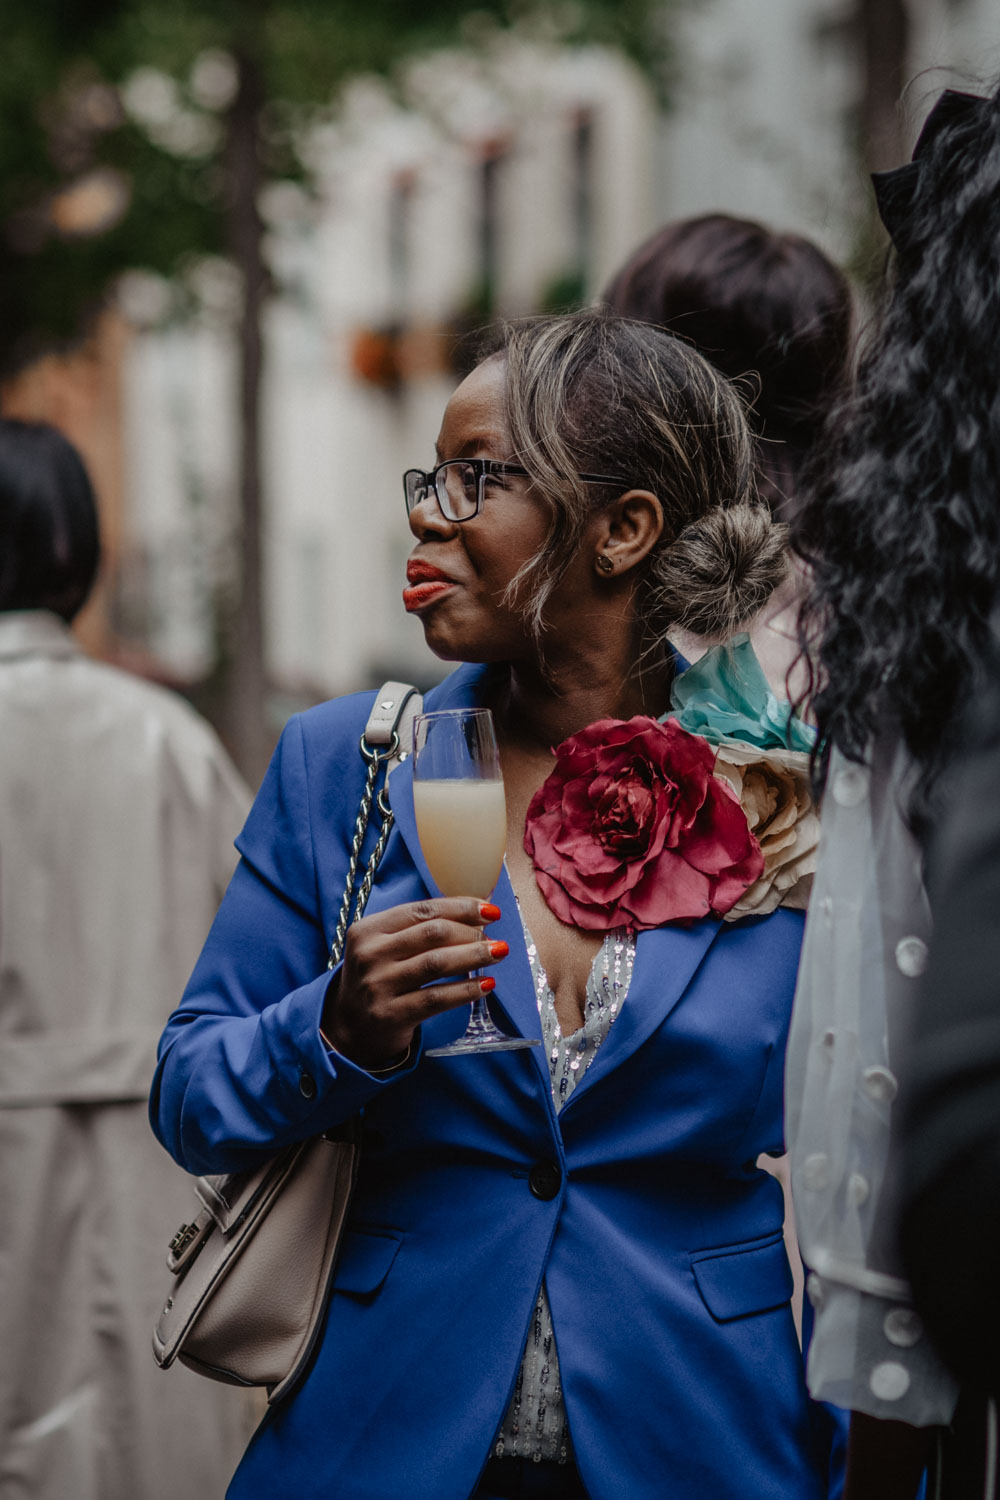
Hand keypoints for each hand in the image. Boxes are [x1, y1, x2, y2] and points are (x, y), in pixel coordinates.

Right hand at [321, 898, 507, 1068]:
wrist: (348, 1028)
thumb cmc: (377, 979)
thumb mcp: (383, 947)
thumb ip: (417, 929)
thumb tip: (474, 915)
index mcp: (369, 930)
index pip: (422, 910)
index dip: (461, 907)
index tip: (490, 910)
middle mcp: (370, 955)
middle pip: (432, 933)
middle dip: (470, 931)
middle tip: (494, 937)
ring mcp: (378, 986)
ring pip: (437, 963)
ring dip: (474, 955)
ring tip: (498, 953)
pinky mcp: (390, 1015)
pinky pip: (436, 998)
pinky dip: (466, 990)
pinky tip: (486, 984)